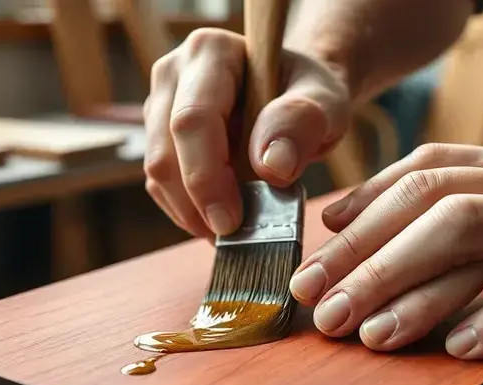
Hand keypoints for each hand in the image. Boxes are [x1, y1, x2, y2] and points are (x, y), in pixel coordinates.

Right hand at [143, 28, 351, 236]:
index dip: (206, 177)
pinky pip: (160, 186)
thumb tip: (271, 164)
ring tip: (232, 228)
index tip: (231, 220)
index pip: (193, 120)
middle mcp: (174, 74)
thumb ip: (303, 122)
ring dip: (190, 212)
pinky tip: (219, 217)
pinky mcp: (158, 139)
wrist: (296, 100)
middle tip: (232, 234)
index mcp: (211, 52)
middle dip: (195, 204)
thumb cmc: (309, 98)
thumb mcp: (326, 103)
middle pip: (165, 153)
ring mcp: (159, 107)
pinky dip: (187, 212)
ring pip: (157, 174)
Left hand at [289, 135, 482, 357]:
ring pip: (472, 235)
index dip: (363, 201)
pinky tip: (460, 348)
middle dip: (365, 255)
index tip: (318, 238)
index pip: (421, 169)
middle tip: (318, 302)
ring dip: (410, 286)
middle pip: (429, 203)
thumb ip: (455, 218)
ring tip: (368, 333)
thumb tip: (363, 234)